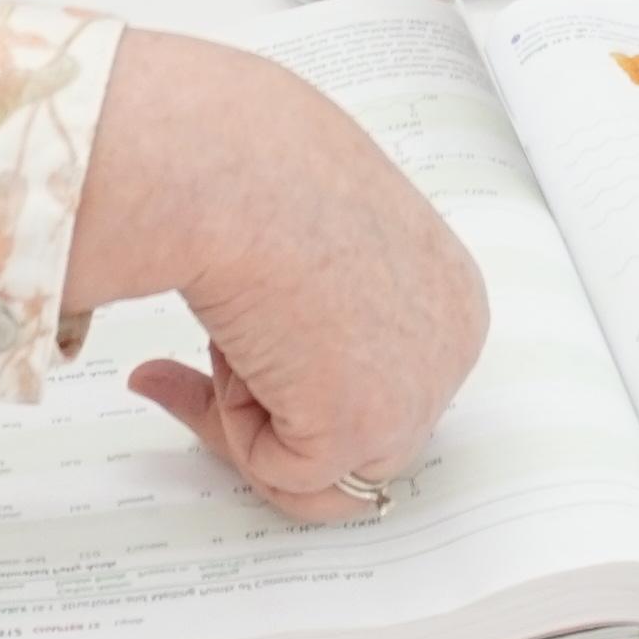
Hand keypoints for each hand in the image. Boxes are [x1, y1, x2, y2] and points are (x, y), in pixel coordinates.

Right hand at [61, 27, 489, 518]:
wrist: (230, 165)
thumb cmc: (255, 168)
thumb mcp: (306, 245)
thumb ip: (309, 308)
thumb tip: (257, 347)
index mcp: (448, 292)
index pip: (384, 379)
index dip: (302, 386)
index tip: (241, 363)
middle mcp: (452, 344)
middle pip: (360, 437)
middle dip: (272, 418)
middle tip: (187, 380)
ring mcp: (418, 390)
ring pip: (320, 465)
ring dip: (251, 414)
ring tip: (225, 334)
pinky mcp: (365, 427)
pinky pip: (280, 473)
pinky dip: (230, 424)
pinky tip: (233, 346)